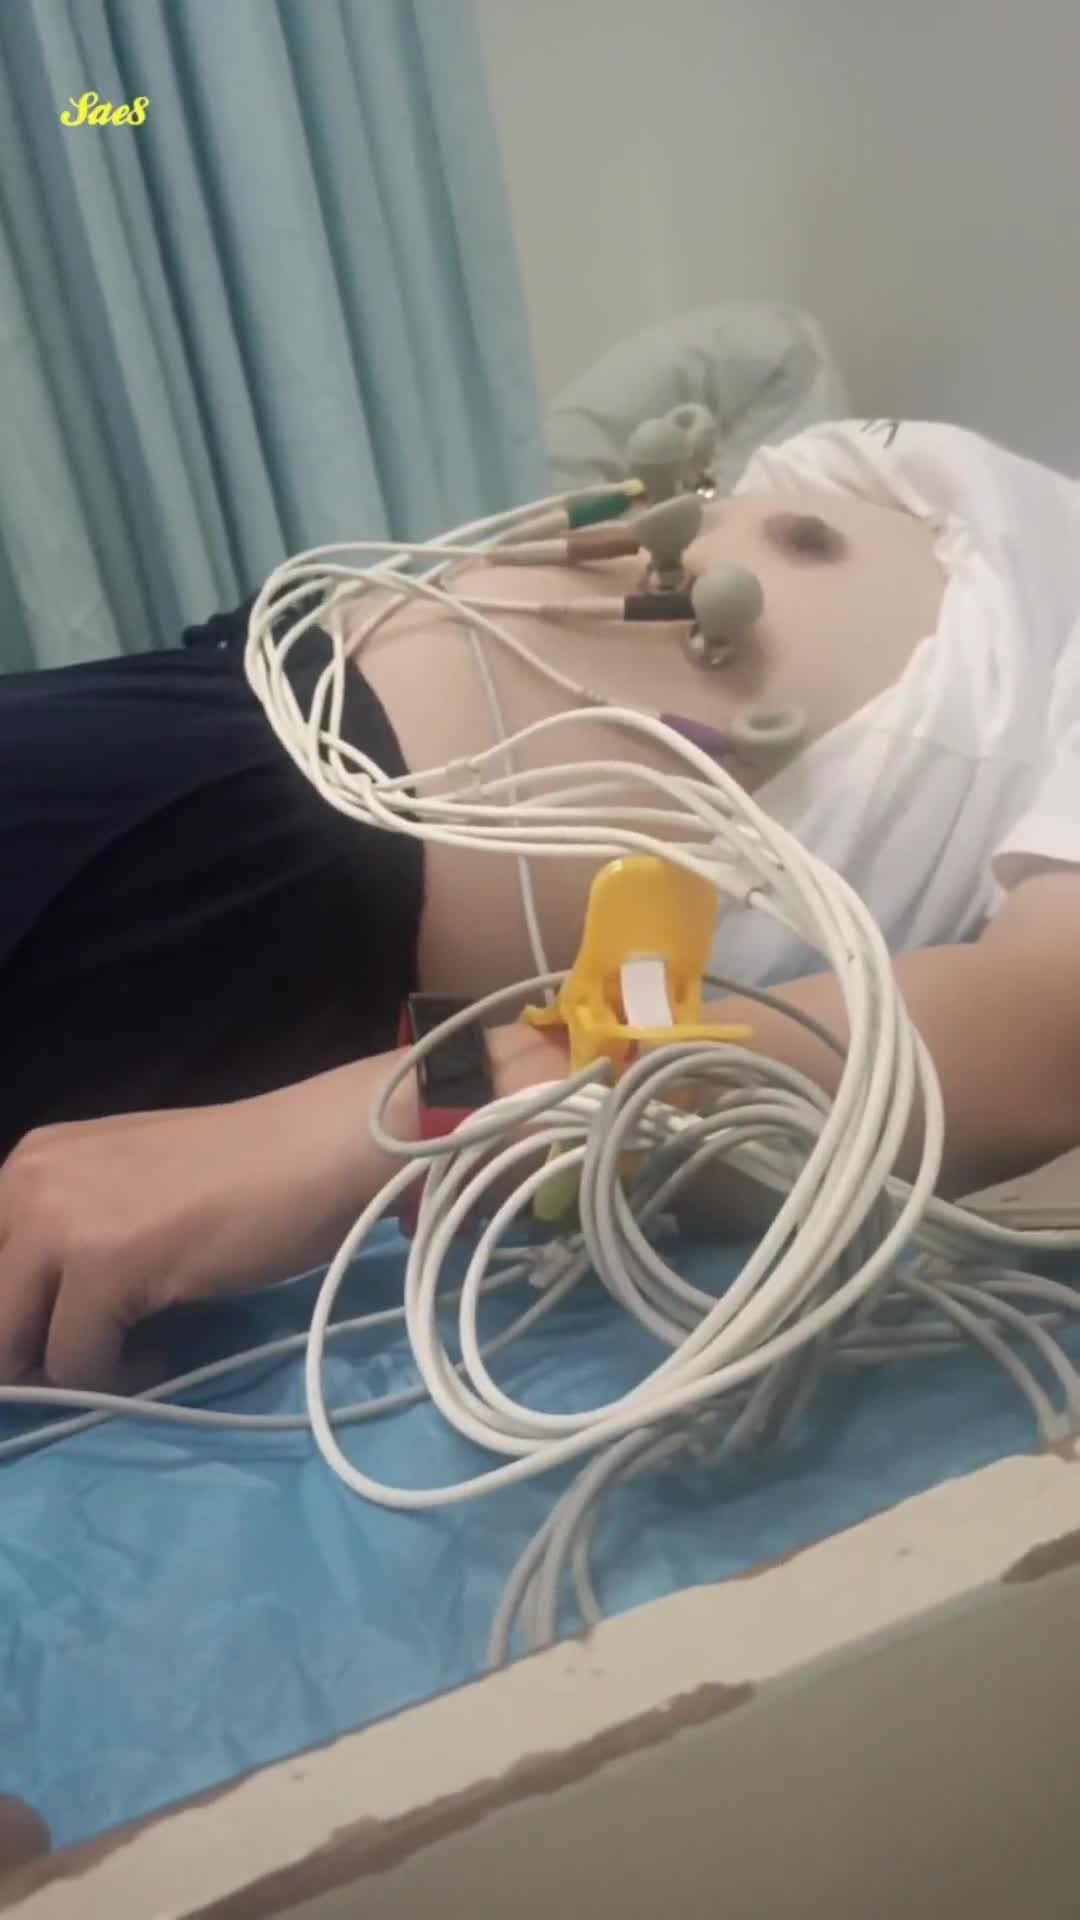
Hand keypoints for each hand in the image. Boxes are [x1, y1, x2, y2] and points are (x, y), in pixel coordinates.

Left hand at [0, 1089, 370, 1390]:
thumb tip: (31, 1324)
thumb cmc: (241, 1173)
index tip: (59, 1342)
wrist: (314, 1151)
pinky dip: (119, 1377)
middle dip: (28, 1355)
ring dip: (68, 1370)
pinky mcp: (104, 1265)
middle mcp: (27, 1181)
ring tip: (132, 1353)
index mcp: (29, 1161)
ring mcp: (60, 1221)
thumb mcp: (128, 1192)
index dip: (15, 1321)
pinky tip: (162, 1352)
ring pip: (12, 1346)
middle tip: (96, 1358)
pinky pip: (77, 1363)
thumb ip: (73, 1235)